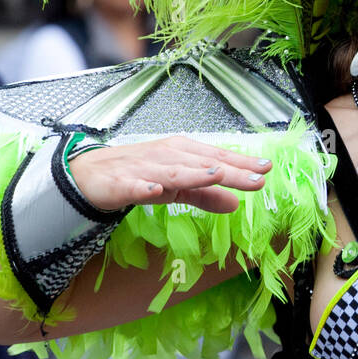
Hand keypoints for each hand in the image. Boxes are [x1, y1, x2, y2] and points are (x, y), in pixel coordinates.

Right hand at [68, 136, 270, 213]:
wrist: (90, 173)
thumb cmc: (139, 174)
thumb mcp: (177, 187)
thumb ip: (206, 195)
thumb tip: (237, 204)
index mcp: (183, 154)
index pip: (217, 158)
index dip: (242, 163)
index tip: (267, 168)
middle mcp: (167, 157)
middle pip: (202, 164)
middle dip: (230, 169)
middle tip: (258, 176)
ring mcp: (144, 169)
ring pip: (172, 172)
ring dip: (194, 173)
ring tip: (217, 175)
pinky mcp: (120, 183)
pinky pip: (132, 187)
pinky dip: (142, 187)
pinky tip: (154, 191)